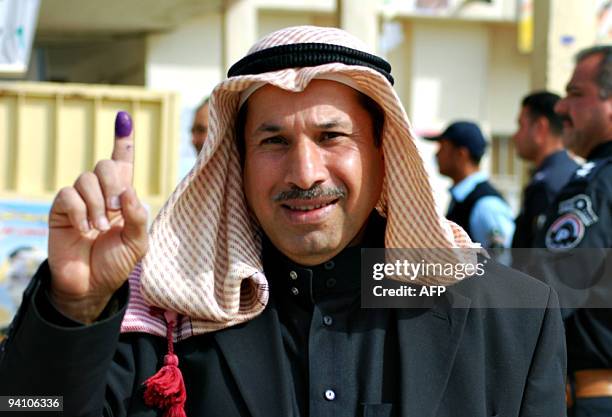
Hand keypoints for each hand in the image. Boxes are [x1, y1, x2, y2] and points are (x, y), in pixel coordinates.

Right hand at [47, 111, 147, 322]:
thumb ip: (137, 217)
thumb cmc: (116, 263)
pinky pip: (68, 195)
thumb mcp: (137, 243)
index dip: (123, 141)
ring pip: (86, 179)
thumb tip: (128, 191)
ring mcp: (80, 201)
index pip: (124, 164)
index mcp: (124, 198)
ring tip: (100, 228)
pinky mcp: (60, 210)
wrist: (91, 285)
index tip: (124, 118)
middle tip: (116, 209)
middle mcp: (102, 194)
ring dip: (97, 204)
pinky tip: (83, 228)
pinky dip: (79, 211)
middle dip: (113, 183)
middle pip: (105, 165)